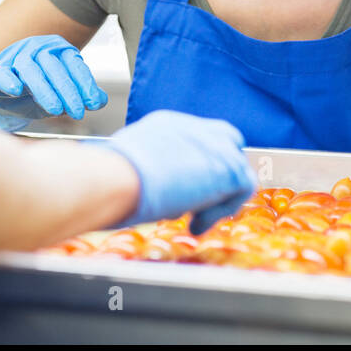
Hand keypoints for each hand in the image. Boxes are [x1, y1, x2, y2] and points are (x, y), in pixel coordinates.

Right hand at [0, 35, 107, 131]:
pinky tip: (16, 91)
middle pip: (53, 66)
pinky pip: (1, 72)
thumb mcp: (61, 96)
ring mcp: (13, 57)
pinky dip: (8, 80)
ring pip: (29, 68)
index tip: (94, 104)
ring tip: (56, 110)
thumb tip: (101, 100)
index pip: (73, 64)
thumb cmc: (34, 94)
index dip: (85, 84)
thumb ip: (81, 95)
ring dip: (44, 90)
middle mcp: (36, 48)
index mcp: (56, 50)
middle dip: (68, 91)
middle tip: (78, 113)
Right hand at [92, 110, 256, 234]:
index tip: (185, 188)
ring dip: (218, 197)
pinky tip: (196, 224)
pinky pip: (242, 188)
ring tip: (194, 219)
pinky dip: (221, 210)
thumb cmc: (107, 176)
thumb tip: (144, 190)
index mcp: (169, 126)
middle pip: (226, 144)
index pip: (197, 141)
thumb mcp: (129, 166)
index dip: (197, 166)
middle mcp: (194, 129)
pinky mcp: (228, 167)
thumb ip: (147, 171)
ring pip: (236, 168)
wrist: (117, 176)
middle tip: (199, 202)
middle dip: (217, 174)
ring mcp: (214, 145)